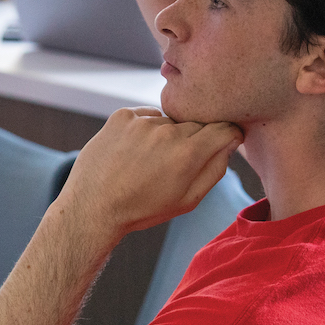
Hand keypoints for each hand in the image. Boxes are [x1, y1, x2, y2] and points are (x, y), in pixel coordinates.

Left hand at [57, 107, 242, 236]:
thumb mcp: (188, 200)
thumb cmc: (142, 208)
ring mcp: (142, 121)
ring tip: (148, 161)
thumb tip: (231, 142)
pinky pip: (146, 116)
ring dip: (167, 135)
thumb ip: (215, 169)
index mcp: (188, 153)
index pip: (225, 129)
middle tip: (174, 164)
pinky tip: (133, 152)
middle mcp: (167, 131)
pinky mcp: (122, 116)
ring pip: (170, 121)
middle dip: (194, 140)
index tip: (223, 144)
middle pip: (197, 124)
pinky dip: (145, 130)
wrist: (93, 207)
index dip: (228, 137)